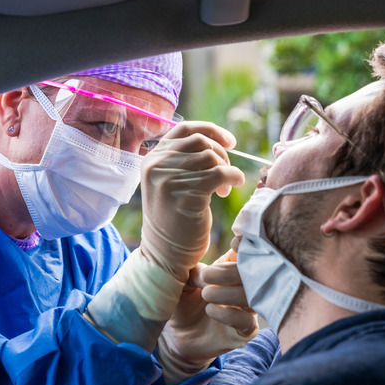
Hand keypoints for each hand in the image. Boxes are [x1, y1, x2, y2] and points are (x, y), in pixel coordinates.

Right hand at [141, 122, 244, 281]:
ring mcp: (168, 179)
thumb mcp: (169, 183)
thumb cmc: (174, 220)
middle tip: (227, 173)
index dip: (211, 130)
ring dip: (226, 169)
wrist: (165, 254)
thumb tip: (215, 141)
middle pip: (200, 142)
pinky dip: (232, 177)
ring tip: (225, 188)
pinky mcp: (184, 194)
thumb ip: (182, 161)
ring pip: (210, 157)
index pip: (185, 129)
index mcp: (151, 159)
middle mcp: (156, 165)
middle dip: (221, 154)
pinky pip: (219, 173)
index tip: (230, 141)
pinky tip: (232, 187)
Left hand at [158, 249, 258, 384]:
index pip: (248, 252)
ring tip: (205, 294)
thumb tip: (204, 271)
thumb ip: (195, 271)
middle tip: (205, 277)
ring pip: (252, 296)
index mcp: (232, 269)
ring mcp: (247, 309)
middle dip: (229, 272)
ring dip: (228, 293)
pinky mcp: (244, 332)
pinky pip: (247, 322)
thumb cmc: (182, 303)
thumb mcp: (183, 282)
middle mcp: (245, 287)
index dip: (246, 245)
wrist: (177, 337)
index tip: (234, 242)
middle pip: (253, 273)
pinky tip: (210, 310)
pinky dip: (230, 314)